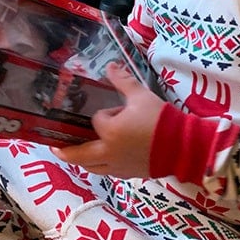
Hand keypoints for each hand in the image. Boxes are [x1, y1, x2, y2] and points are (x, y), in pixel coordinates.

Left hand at [52, 63, 164, 177]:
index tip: (120, 111)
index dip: (106, 114)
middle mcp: (109, 153)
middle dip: (66, 151)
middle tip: (55, 147)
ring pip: (93, 167)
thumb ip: (123, 81)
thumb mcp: (141, 96)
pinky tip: (103, 161)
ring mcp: (118, 167)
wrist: (184, 146)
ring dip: (83, 160)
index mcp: (110, 132)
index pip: (98, 120)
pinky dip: (101, 166)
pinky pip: (108, 172)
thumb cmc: (161, 120)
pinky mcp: (129, 175)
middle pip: (80, 155)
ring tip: (76, 155)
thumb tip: (111, 65)